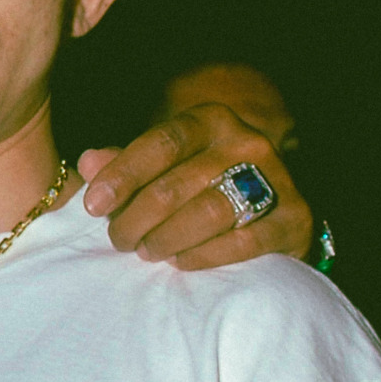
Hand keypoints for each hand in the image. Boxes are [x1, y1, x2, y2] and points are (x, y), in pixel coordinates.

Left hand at [80, 102, 312, 269]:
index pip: (161, 143)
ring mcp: (276, 179)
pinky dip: (202, 255)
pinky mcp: (294, 219)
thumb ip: (125, 164)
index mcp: (211, 121)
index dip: (122, 174)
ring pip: (207, 212)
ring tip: (145, 250)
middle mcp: (247, 141)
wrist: (270, 205)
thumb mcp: (164, 166)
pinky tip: (179, 261)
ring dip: (165, 238)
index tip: (93, 205)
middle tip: (118, 239)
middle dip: (136, 218)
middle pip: (176, 185)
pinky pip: (242, 242)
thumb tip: (86, 163)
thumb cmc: (201, 183)